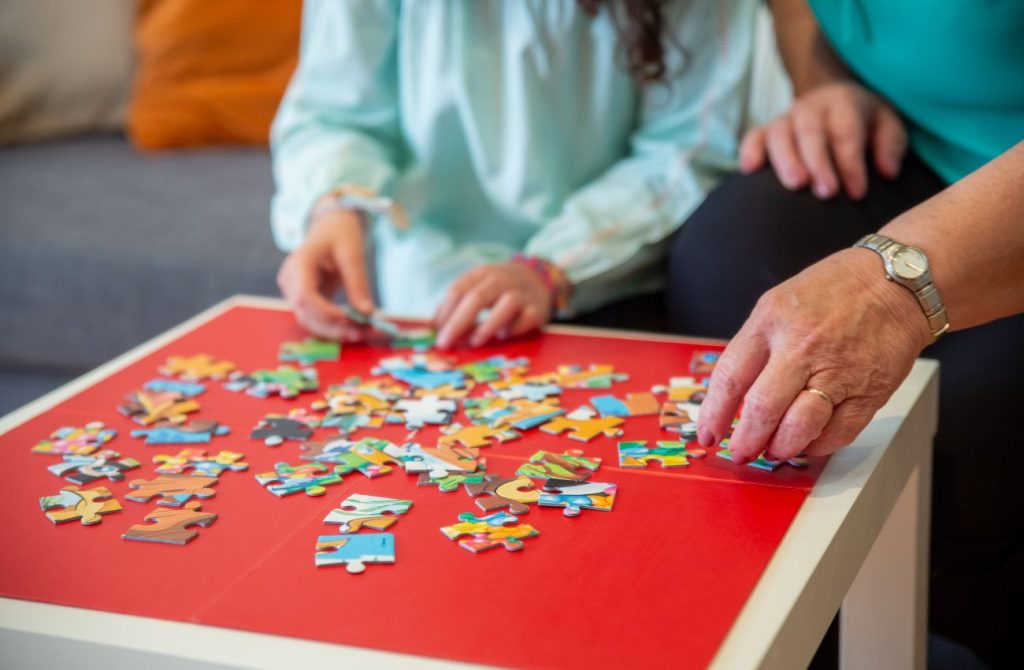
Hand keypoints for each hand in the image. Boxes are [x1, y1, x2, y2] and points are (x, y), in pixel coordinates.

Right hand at [277, 208, 374, 340]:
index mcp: (299, 263)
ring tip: (360, 332)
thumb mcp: (352, 253)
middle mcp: (291, 280)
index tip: (351, 320)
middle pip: (305, 314)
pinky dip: (333, 326)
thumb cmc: (339, 233)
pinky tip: (353, 328)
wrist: (330, 226)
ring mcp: (294, 291)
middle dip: (333, 328)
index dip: (326, 313)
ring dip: (334, 331)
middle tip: (361, 333)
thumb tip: (367, 313)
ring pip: (309, 321)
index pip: (305, 297)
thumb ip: (357, 284)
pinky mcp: (304, 299)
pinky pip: (315, 318)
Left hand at [433, 262, 551, 348]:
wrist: (538, 279)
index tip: (435, 332)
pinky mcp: (537, 309)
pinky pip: (526, 318)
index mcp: (482, 274)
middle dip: (458, 323)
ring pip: (506, 304)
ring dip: (488, 324)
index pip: (458, 290)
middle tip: (445, 343)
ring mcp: (522, 293)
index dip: (444, 312)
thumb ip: (458, 304)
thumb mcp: (478, 287)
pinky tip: (502, 336)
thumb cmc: (499, 289)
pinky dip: (513, 328)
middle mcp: (502, 280)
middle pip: (477, 298)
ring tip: (475, 341)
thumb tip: (434, 326)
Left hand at [697, 248, 931, 462]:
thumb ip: (756, 348)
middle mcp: (801, 348)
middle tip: (740, 452)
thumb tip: (733, 397)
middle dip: (745, 440)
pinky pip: (838, 432)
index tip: (707, 433)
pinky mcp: (869, 391)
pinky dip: (818, 445)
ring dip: (781, 448)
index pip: (730, 378)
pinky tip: (809, 441)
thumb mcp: (778, 304)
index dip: (714, 413)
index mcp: (771, 323)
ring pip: (799, 426)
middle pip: (762, 408)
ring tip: (774, 450)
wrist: (896, 282)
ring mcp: (837, 371)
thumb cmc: (834, 292)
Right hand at [739, 82, 906, 199]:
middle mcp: (811, 106)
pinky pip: (753, 137)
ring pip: (779, 133)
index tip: (857, 193)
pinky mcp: (767, 131)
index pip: (846, 132)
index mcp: (844, 101)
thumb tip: (887, 172)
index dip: (851, 163)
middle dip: (818, 163)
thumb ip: (891, 145)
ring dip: (786, 160)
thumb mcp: (887, 125)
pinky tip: (751, 171)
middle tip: (827, 192)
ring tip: (796, 185)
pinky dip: (750, 152)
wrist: (835, 102)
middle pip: (810, 132)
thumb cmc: (864, 123)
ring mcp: (786, 117)